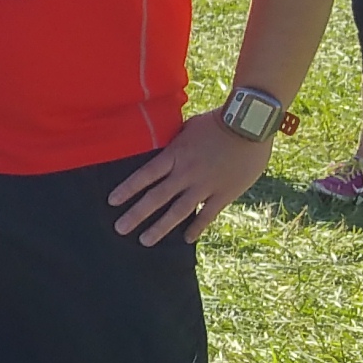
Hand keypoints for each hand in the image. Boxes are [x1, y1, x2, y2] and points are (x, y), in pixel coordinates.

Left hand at [107, 113, 273, 244]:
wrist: (250, 125)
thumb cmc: (218, 121)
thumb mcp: (188, 128)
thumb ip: (175, 144)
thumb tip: (161, 149)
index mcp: (175, 155)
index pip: (145, 175)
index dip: (127, 189)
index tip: (112, 202)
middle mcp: (186, 173)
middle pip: (156, 198)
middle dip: (136, 215)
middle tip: (119, 229)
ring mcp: (205, 185)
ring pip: (178, 211)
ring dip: (160, 228)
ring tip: (145, 241)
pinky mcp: (224, 193)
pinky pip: (207, 215)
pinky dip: (196, 228)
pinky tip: (186, 239)